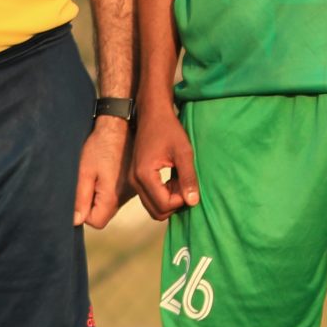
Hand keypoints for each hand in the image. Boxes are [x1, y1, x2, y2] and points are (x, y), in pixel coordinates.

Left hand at [72, 117, 128, 229]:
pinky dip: (109, 190)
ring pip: (110, 206)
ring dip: (100, 197)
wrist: (121, 126)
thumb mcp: (84, 171)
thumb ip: (80, 198)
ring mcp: (131, 191)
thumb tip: (76, 220)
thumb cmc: (101, 145)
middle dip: (91, 206)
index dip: (84, 213)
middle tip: (86, 183)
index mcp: (113, 196)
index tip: (80, 195)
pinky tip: (106, 172)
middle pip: (104, 215)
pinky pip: (117, 196)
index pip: (96, 222)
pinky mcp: (132, 184)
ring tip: (96, 175)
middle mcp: (126, 197)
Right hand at [131, 99, 199, 220]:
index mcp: (144, 176)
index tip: (189, 184)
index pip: (164, 205)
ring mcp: (134, 181)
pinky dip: (164, 194)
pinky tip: (173, 179)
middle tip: (185, 185)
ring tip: (180, 181)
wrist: (152, 115)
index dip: (181, 201)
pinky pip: (150, 197)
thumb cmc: (168, 129)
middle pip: (156, 212)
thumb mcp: (184, 152)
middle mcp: (135, 181)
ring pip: (153, 207)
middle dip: (175, 204)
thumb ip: (188, 178)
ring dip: (169, 200)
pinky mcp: (136, 178)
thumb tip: (193, 202)